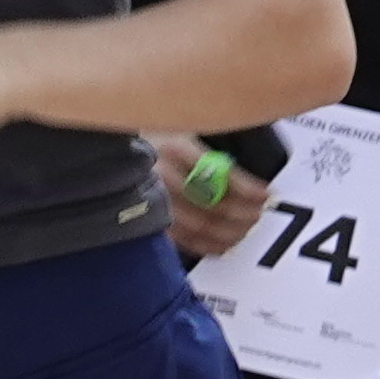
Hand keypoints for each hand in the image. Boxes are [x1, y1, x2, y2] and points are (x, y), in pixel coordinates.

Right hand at [154, 140, 269, 259]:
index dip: (247, 187)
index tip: (266, 194)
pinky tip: (224, 245)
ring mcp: (152, 200)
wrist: (113, 156)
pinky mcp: (146, 220)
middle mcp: (162, 174)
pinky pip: (182, 239)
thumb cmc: (153, 143)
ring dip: (230, 231)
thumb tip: (248, 180)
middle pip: (211, 202)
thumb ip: (209, 153)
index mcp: (175, 148)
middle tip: (259, 213)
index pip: (218, 172)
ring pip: (199, 225)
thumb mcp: (181, 132)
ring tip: (247, 229)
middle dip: (242, 213)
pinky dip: (208, 245)